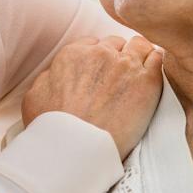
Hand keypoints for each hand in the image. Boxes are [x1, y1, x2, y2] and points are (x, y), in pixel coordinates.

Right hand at [22, 36, 163, 158]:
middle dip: (116, 56)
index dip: (96, 58)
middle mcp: (101, 54)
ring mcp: (126, 65)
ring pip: (138, 45)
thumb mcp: (35, 97)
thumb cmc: (53, 128)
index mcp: (73, 54)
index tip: (99, 72)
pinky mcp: (147, 81)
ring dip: (138, 55)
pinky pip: (157, 58)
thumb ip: (47, 78)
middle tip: (117, 77)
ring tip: (138, 71)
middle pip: (115, 44)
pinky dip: (156, 62)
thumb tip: (55, 73)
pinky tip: (153, 73)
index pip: (92, 43)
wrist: (78, 149)